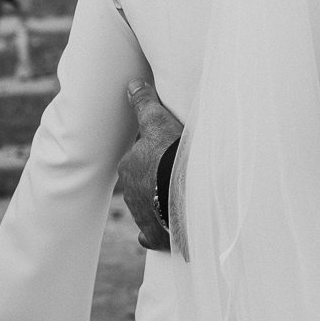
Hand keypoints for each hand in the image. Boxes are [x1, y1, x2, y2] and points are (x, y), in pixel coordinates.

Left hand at [121, 80, 183, 250]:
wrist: (189, 196)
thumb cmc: (173, 155)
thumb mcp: (160, 122)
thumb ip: (145, 104)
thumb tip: (131, 83)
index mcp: (130, 165)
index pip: (140, 156)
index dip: (156, 152)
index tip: (170, 151)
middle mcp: (131, 192)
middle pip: (143, 181)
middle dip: (154, 179)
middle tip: (177, 174)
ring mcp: (142, 216)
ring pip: (148, 206)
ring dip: (159, 203)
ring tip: (180, 198)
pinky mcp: (155, 236)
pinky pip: (151, 235)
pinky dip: (156, 232)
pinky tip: (165, 229)